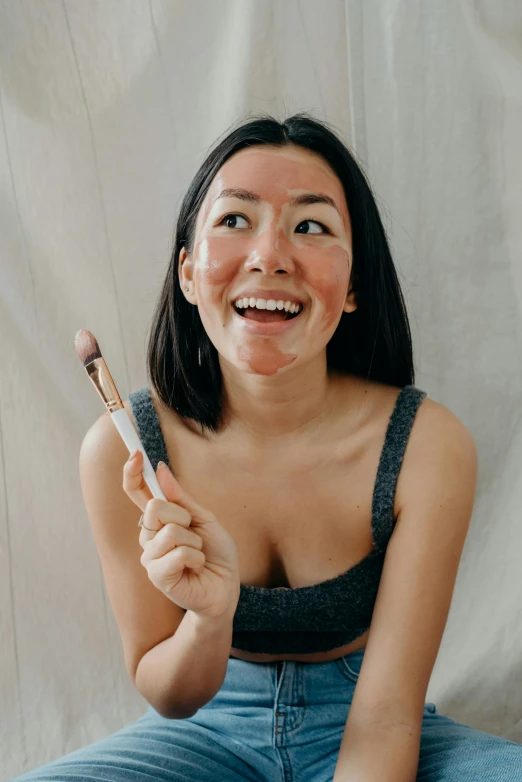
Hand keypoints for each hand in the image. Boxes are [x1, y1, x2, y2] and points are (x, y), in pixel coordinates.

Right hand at [123, 450, 240, 618]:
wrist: (225, 587)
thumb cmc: (215, 554)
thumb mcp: (203, 518)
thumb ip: (181, 498)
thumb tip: (160, 469)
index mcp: (159, 520)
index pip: (137, 493)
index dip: (133, 473)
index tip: (135, 454)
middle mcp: (149, 536)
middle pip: (155, 507)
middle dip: (184, 516)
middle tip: (195, 535)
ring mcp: (150, 557)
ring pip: (170, 531)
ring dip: (194, 542)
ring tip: (198, 555)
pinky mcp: (157, 575)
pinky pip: (178, 553)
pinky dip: (195, 558)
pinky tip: (196, 568)